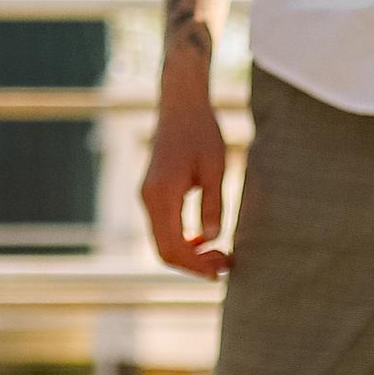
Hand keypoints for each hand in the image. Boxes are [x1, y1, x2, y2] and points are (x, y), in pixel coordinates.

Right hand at [143, 44, 231, 276]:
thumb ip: (212, 205)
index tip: (222, 269)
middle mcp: (148, 199)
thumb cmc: (201, 132)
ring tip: (220, 255)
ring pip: (162, 241)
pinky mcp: (153, 193)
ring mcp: (148, 196)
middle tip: (225, 265)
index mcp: (162, 194)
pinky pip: (163, 228)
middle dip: (194, 264)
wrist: (181, 105)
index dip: (197, 265)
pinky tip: (204, 240)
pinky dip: (182, 241)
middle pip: (164, 250)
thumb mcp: (215, 168)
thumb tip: (212, 239)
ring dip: (189, 254)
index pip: (173, 247)